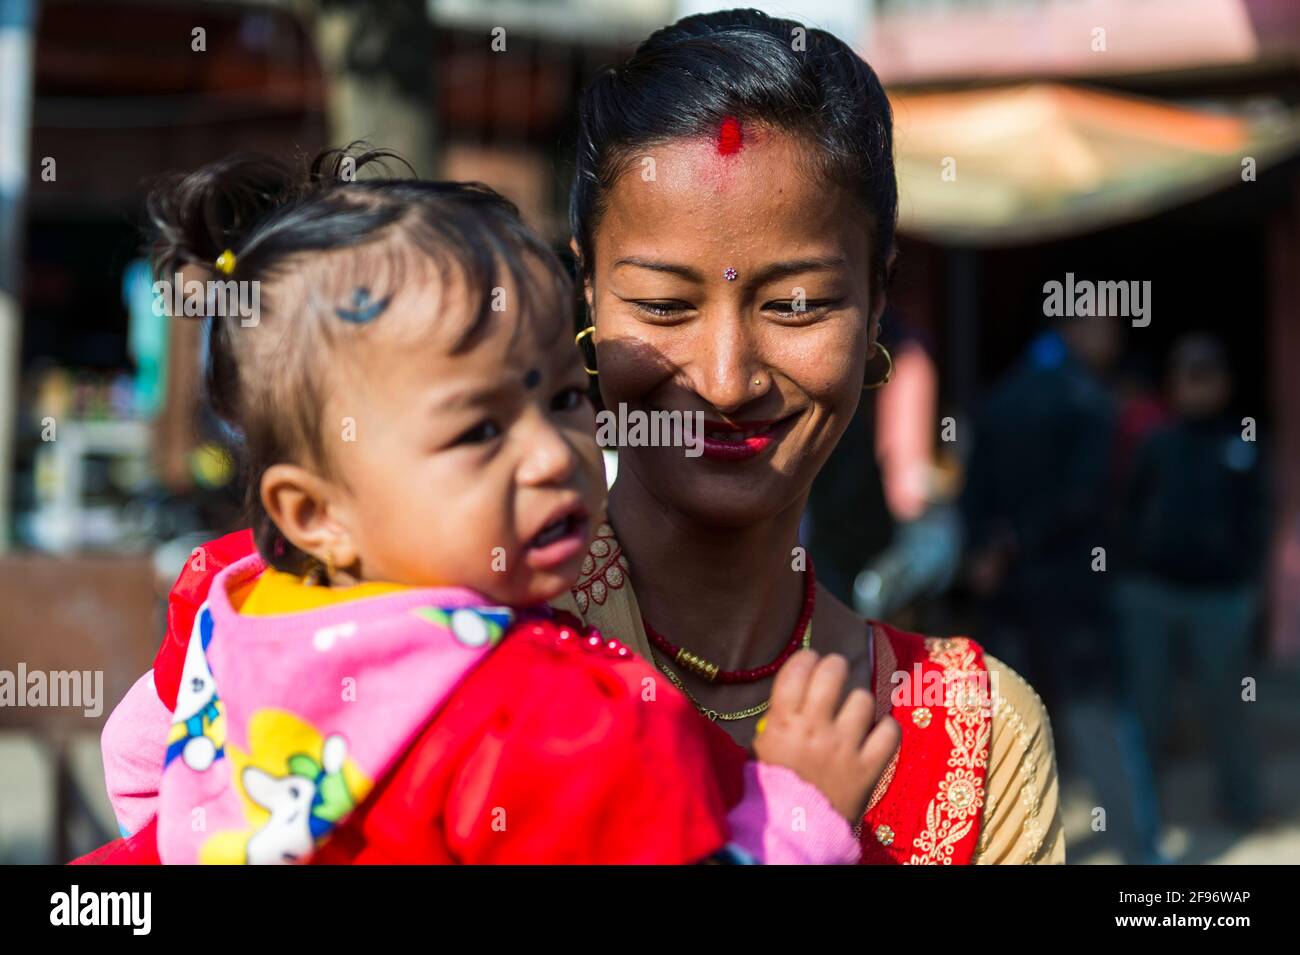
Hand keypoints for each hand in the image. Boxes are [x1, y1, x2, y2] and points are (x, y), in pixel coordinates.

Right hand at [753, 649, 900, 823]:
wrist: (793, 833)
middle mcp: (815, 728)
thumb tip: (798, 691)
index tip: (810, 660)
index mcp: (783, 722)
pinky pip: (890, 731)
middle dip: (835, 667)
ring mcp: (844, 747)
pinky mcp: (869, 768)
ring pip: (863, 699)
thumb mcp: (762, 747)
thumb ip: (778, 718)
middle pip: (833, 673)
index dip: (806, 659)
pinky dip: (886, 728)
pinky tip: (876, 732)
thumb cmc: (772, 788)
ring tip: (853, 711)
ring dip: (858, 702)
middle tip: (835, 672)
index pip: (798, 670)